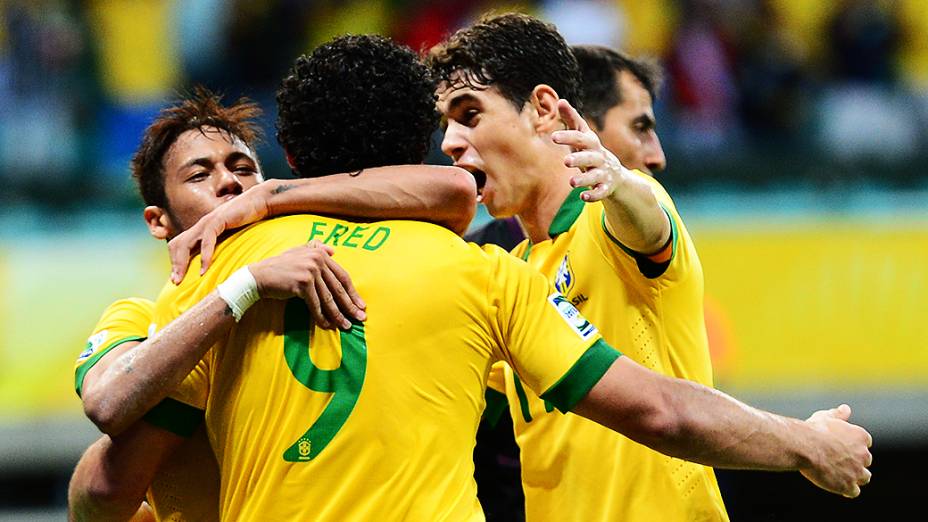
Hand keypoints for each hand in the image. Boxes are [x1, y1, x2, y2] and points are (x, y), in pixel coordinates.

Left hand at [169, 184, 271, 283]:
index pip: (179, 245)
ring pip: (185, 243)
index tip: (177, 278)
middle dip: (174, 264)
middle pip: (177, 244)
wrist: (259, 202)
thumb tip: (219, 265)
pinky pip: (207, 240)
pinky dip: (204, 256)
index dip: (175, 261)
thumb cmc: (248, 221)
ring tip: (181, 279)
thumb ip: (222, 246)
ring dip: (181, 263)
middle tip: (175, 282)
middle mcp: (200, 226)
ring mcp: (207, 222)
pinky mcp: (218, 220)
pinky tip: (204, 269)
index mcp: (201, 230)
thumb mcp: (231, 236)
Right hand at [248, 242, 365, 329]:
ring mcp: (311, 271)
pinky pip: (315, 304)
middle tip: (361, 318)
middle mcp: (318, 259)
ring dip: (338, 315)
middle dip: (351, 305)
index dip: (353, 292)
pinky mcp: (303, 283)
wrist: (258, 276)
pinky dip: (321, 316)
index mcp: (320, 252)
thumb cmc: (279, 267)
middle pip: (339, 288)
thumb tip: (334, 250)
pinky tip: (327, 325)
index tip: (361, 305)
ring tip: (346, 326)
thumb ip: (315, 248)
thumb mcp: (297, 252)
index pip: (342, 276)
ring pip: (328, 298)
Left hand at [551, 99, 630, 202]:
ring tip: (572, 182)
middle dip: (579, 159)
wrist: (615, 174)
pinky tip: (583, 197)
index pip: (580, 138)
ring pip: (595, 176)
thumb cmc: (591, 151)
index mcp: (591, 144)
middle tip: (566, 161)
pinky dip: (593, 195)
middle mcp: (599, 157)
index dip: (567, 137)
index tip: (553, 137)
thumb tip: (560, 100)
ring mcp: (603, 173)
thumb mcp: (583, 136)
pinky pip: (601, 192)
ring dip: (584, 179)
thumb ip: (572, 119)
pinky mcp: (605, 188)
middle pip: (590, 157)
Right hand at [800, 404, 872, 497]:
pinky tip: (837, 487)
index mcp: (860, 436)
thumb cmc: (813, 430)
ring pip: (864, 477)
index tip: (842, 446)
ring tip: (840, 475)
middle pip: (865, 460)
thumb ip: (838, 415)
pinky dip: (847, 490)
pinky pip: (853, 492)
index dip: (853, 445)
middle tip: (837, 461)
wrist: (804, 446)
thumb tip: (846, 408)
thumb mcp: (824, 417)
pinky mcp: (848, 485)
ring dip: (855, 477)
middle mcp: (863, 454)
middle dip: (854, 461)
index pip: (865, 442)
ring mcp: (857, 471)